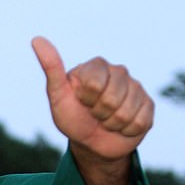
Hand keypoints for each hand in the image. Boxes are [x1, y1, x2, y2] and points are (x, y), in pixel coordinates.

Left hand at [32, 37, 153, 160]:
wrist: (91, 144)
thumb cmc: (73, 118)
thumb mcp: (58, 96)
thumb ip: (51, 69)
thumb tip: (36, 40)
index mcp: (97, 66)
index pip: (95, 83)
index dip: (87, 100)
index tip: (81, 102)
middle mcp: (119, 72)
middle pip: (112, 99)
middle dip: (99, 114)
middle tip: (94, 115)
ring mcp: (135, 87)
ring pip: (126, 112)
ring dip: (112, 124)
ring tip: (106, 121)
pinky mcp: (147, 105)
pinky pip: (140, 121)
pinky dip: (126, 131)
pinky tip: (121, 126)